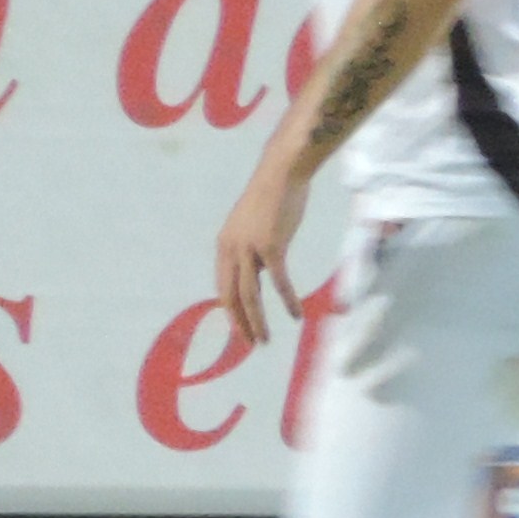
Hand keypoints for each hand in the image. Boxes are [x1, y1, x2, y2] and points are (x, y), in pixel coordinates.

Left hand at [214, 158, 302, 350]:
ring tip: (264, 340)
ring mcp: (249, 248)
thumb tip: (265, 270)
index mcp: (224, 245)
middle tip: (250, 344)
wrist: (282, 173)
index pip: (223, 287)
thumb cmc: (273, 197)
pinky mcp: (271, 246)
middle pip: (231, 296)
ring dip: (257, 321)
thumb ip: (254, 249)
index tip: (241, 329)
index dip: (231, 311)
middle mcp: (231, 249)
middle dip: (240, 324)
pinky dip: (286, 300)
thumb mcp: (254, 226)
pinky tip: (295, 315)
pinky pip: (279, 282)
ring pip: (249, 295)